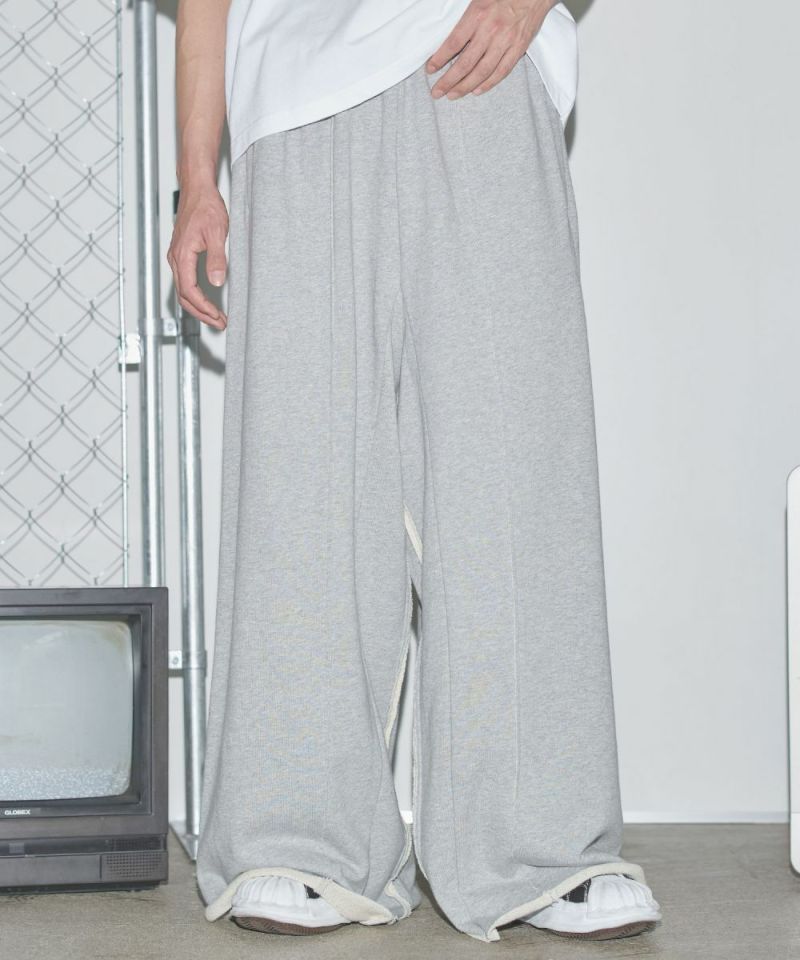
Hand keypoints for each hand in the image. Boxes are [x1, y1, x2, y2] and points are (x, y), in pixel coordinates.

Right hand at [166, 180, 228, 328]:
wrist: (197, 190)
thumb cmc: (206, 207)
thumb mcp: (217, 233)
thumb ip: (217, 258)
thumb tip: (217, 281)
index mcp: (182, 255)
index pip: (190, 291)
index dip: (204, 307)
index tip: (218, 316)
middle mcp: (176, 259)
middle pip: (184, 296)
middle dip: (201, 313)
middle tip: (220, 323)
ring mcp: (177, 257)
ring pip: (183, 291)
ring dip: (199, 307)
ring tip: (216, 317)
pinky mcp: (181, 255)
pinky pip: (185, 282)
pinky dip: (195, 296)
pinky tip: (208, 301)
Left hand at [427, 0, 555, 99]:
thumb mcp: (478, 1)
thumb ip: (465, 21)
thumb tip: (450, 44)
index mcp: (477, 15)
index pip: (453, 43)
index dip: (440, 59)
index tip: (430, 70)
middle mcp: (490, 30)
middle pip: (465, 63)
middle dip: (448, 81)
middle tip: (437, 92)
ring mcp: (505, 41)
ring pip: (482, 72)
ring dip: (465, 87)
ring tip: (452, 95)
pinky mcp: (518, 48)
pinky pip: (501, 72)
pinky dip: (488, 84)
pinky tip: (476, 91)